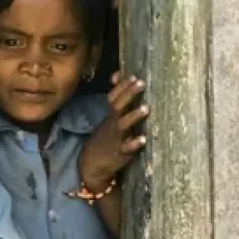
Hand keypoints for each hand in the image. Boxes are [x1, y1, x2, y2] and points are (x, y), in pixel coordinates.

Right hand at [78, 72, 148, 186]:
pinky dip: (134, 144)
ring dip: (134, 116)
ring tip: (146, 108)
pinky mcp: (121, 153)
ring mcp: (116, 138)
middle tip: (141, 83)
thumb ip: (116, 97)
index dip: (122, 86)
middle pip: (117, 106)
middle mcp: (113, 124)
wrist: (92, 164)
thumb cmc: (106, 137)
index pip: (113, 97)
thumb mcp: (108, 117)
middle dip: (129, 94)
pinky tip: (143, 139)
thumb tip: (118, 74)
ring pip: (123, 125)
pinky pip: (127, 148)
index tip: (134, 76)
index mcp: (111, 116)